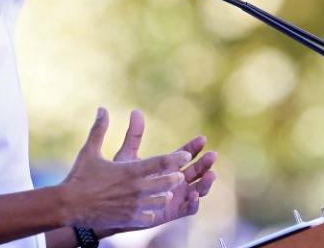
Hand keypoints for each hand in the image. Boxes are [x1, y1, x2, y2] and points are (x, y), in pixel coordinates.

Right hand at [60, 108, 191, 229]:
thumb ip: (99, 129)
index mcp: (131, 170)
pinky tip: (150, 209)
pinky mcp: (129, 220)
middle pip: (168, 182)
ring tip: (166, 192)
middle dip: (175, 177)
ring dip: (165, 195)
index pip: (163, 162)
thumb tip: (102, 109)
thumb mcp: (90, 150)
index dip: (177, 158)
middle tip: (179, 175)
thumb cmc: (79, 177)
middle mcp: (136, 188)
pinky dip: (152, 212)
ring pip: (161, 200)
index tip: (186, 155)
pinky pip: (149, 217)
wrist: (68, 206)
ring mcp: (134, 206)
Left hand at [112, 109, 216, 226]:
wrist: (112, 205)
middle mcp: (176, 180)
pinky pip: (189, 209)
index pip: (186, 154)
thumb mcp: (127, 156)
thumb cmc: (119, 180)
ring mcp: (177, 196)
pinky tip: (195, 195)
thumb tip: (135, 111)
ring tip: (210, 175)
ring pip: (198, 189)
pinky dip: (194, 203)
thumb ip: (134, 136)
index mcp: (168, 166)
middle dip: (205, 163)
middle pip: (196, 171)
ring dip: (205, 183)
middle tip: (211, 155)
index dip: (195, 147)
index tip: (202, 138)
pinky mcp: (173, 211)